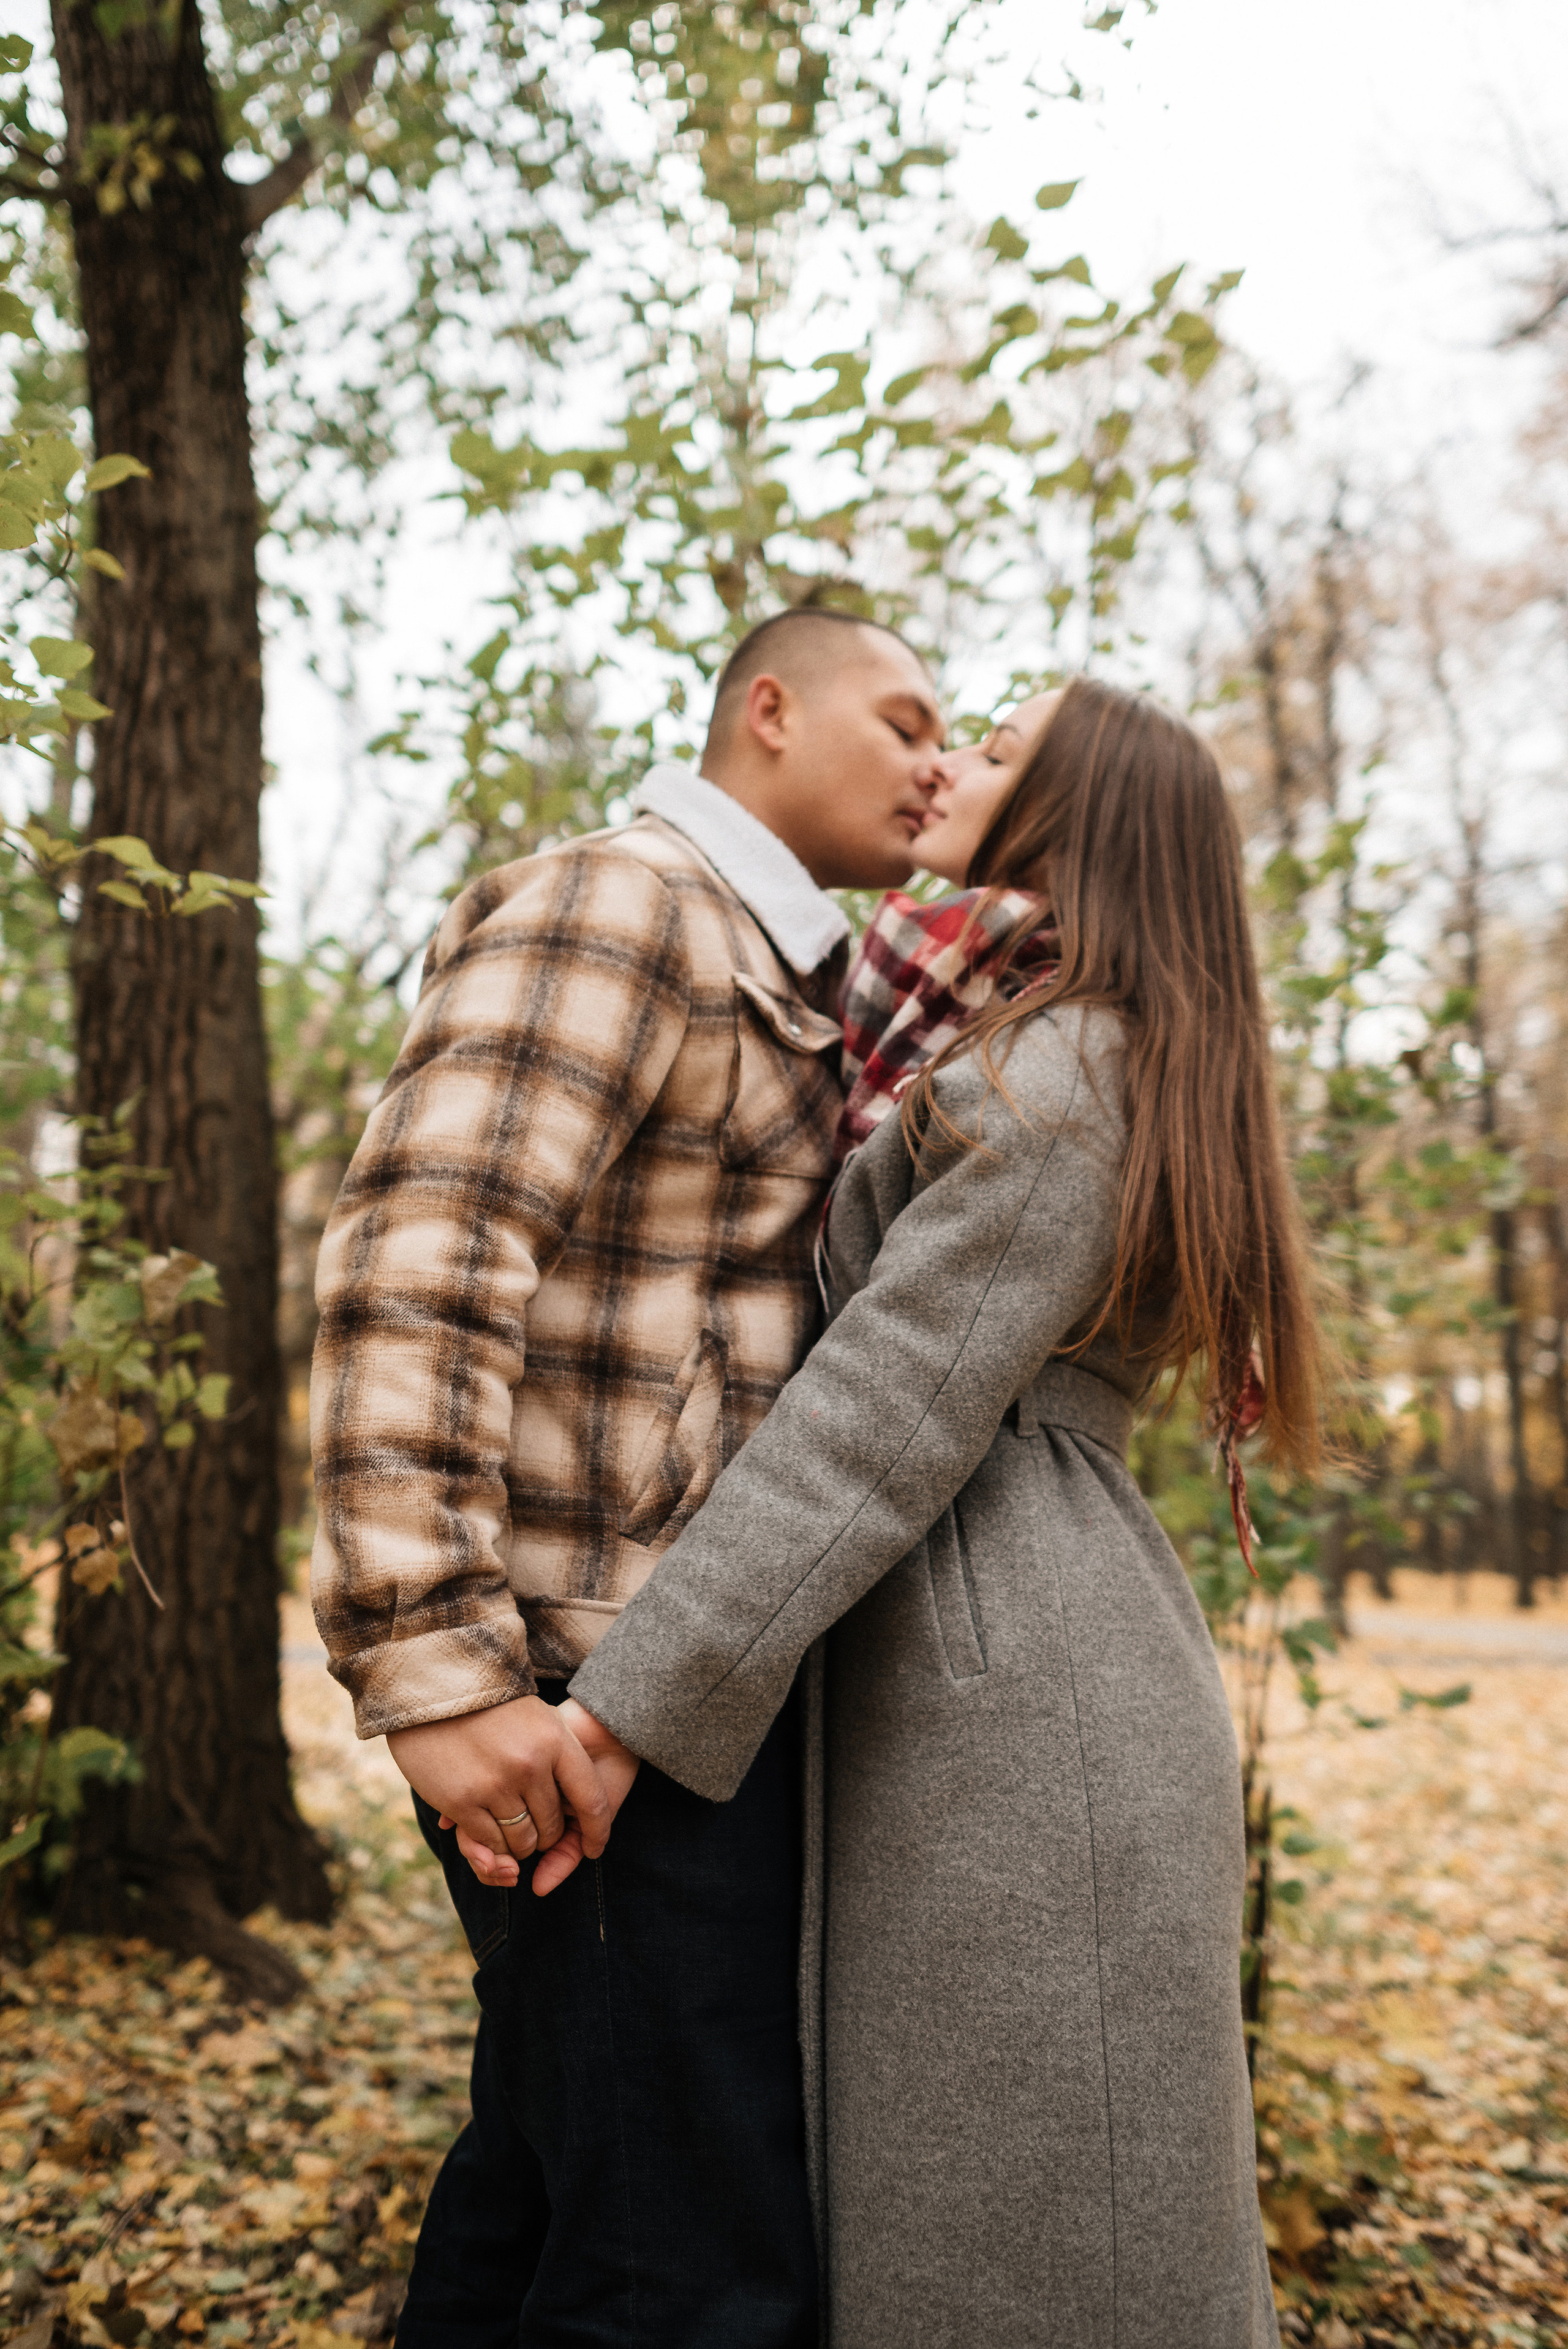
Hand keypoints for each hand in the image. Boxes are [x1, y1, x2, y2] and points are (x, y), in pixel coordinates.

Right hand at [387, 1692, 612, 1885]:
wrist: (438, 1687)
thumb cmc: (495, 1705)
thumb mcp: (540, 1717)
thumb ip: (562, 1752)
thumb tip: (581, 1796)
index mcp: (555, 1741)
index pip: (592, 1799)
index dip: (597, 1830)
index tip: (595, 1847)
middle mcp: (529, 1765)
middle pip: (553, 1826)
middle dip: (549, 1836)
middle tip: (539, 1832)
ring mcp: (495, 1784)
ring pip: (522, 1841)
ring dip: (521, 1845)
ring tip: (516, 1834)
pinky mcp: (462, 1801)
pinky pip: (490, 1842)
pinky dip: (493, 1846)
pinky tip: (491, 1832)